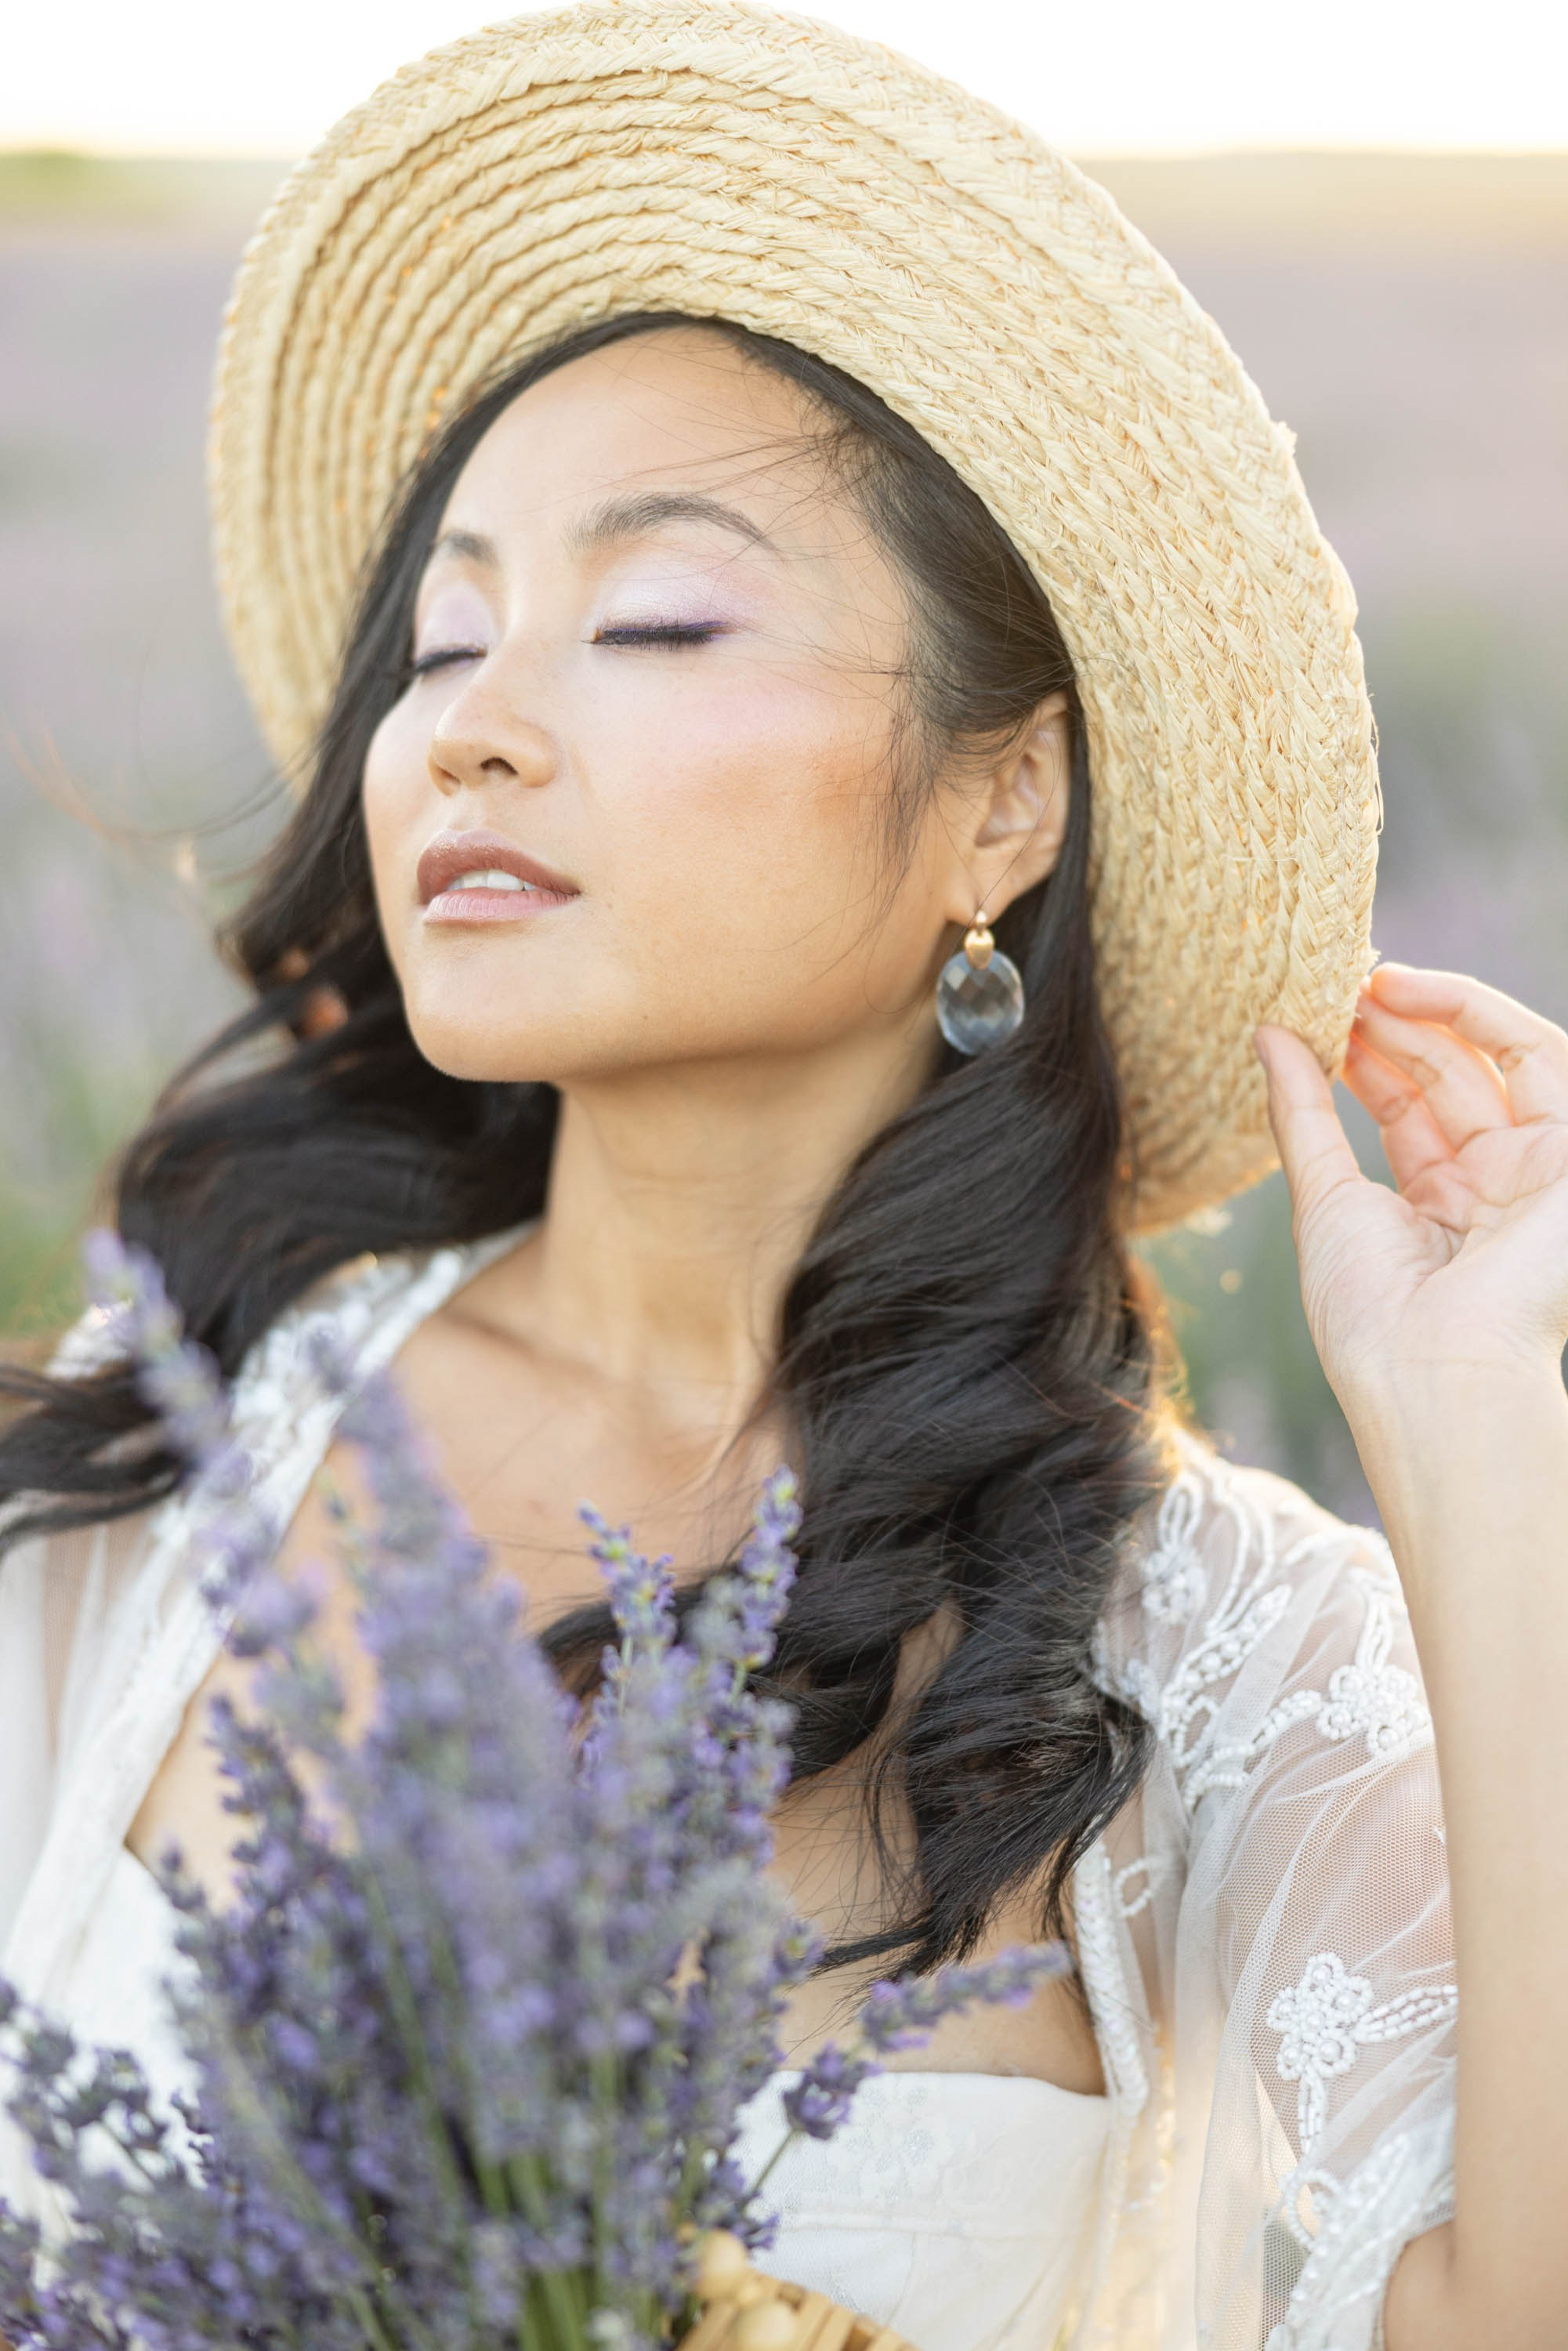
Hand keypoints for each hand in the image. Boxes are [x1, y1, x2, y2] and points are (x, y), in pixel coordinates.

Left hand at [1254, 963, 1567, 1414]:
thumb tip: (1267, 1034)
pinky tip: (1408, 993)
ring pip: (1498, 1059)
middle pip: (1451, 1079)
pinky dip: (1477, 1013)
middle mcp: (1498, 1190)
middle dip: (1393, 1027)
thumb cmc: (1371, 1310)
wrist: (1431, 1368)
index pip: (1409, 1113)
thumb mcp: (1322, 1197)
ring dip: (1432, 1011)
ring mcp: (1541, 1172)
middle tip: (1335, 985)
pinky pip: (1541, 1057)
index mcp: (1442, 1214)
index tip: (1316, 1016)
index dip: (1368, 1058)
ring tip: (1365, 980)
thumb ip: (1301, 1111)